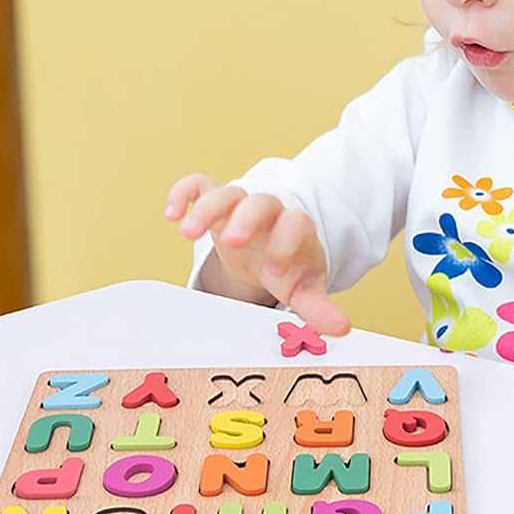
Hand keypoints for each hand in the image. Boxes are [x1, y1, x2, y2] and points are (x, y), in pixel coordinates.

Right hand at [164, 172, 350, 335]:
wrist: (271, 250)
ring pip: (226, 193)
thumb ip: (318, 308)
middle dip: (246, 219)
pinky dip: (184, 192)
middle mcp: (268, 213)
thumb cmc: (288, 269)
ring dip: (207, 209)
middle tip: (232, 242)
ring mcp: (240, 205)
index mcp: (294, 230)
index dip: (286, 241)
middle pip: (260, 202)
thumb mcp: (303, 288)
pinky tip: (171, 214)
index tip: (275, 268)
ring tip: (186, 233)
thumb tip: (341, 328)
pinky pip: (199, 185)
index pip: (295, 223)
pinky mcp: (216, 204)